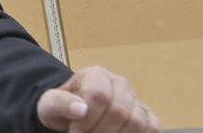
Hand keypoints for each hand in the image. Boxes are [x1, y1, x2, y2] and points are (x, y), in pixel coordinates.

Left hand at [36, 65, 160, 132]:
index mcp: (95, 75)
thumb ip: (60, 103)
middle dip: (100, 131)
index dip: (87, 120)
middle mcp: (119, 84)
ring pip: (137, 122)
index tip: (74, 131)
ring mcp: (135, 99)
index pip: (99, 96)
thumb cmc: (62, 108)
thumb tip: (81, 109)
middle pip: (119, 111)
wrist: (73, 115)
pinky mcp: (147, 115)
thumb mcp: (50, 104)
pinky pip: (152, 128)